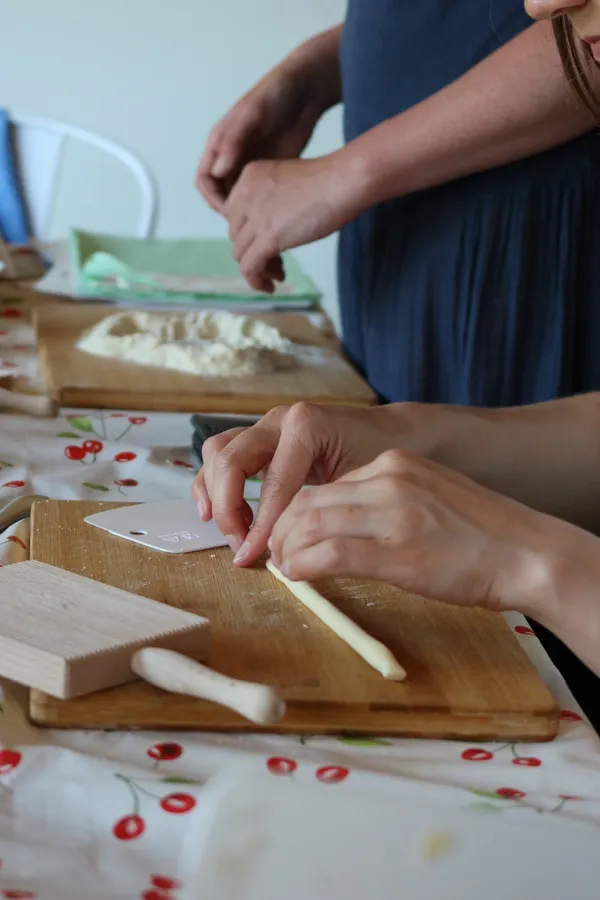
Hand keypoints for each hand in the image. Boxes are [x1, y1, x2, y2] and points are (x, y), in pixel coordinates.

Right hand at [192, 402, 412, 563]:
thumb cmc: (380, 456)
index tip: (252, 557)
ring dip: (215, 495)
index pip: (271, 483)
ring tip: (232, 532)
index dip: (258, 526)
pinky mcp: (260, 439)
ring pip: (217, 453)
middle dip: (228, 509)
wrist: (390, 432)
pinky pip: (221, 455)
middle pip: (229, 460)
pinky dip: (212, 483)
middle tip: (240, 546)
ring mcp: (266, 426)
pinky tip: (213, 512)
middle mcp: (279, 420)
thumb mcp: (359, 483)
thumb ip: (323, 510)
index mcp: (306, 426)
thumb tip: (289, 550)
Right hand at [196, 68, 322, 214]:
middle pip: (220, 194)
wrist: (305, 90)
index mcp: (220, 143)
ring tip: (261, 221)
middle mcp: (231, 157)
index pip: (205, 179)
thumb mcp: (252, 115)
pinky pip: (258, 195)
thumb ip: (234, 141)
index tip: (228, 210)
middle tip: (247, 222)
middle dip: (229, 210)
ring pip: (239, 198)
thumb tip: (218, 171)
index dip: (212, 198)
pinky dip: (262, 206)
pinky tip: (275, 213)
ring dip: (245, 211)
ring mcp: (250, 165)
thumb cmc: (275, 95)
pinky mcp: (268, 171)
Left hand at [224, 154, 361, 292]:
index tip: (265, 243)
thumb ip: (272, 200)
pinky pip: (249, 267)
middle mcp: (246, 194)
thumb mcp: (288, 182)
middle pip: (235, 234)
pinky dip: (256, 281)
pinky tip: (270, 286)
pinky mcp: (268, 237)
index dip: (248, 232)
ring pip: (240, 254)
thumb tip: (272, 228)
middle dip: (252, 250)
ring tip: (277, 275)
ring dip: (257, 268)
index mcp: (250, 176)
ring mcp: (255, 216)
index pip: (234, 213)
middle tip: (275, 261)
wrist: (344, 181)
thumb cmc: (330, 180)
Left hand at [269, 448, 556, 616]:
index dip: (296, 511)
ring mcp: (392, 513)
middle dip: (283, 529)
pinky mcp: (397, 552)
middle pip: (308, 500)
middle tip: (277, 553)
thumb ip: (385, 502)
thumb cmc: (480, 536)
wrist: (526, 553)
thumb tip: (342, 526)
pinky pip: (329, 554)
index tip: (289, 533)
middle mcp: (389, 479)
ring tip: (285, 567)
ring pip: (311, 524)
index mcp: (394, 464)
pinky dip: (303, 566)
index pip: (324, 484)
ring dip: (288, 549)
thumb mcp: (427, 498)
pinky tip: (297, 576)